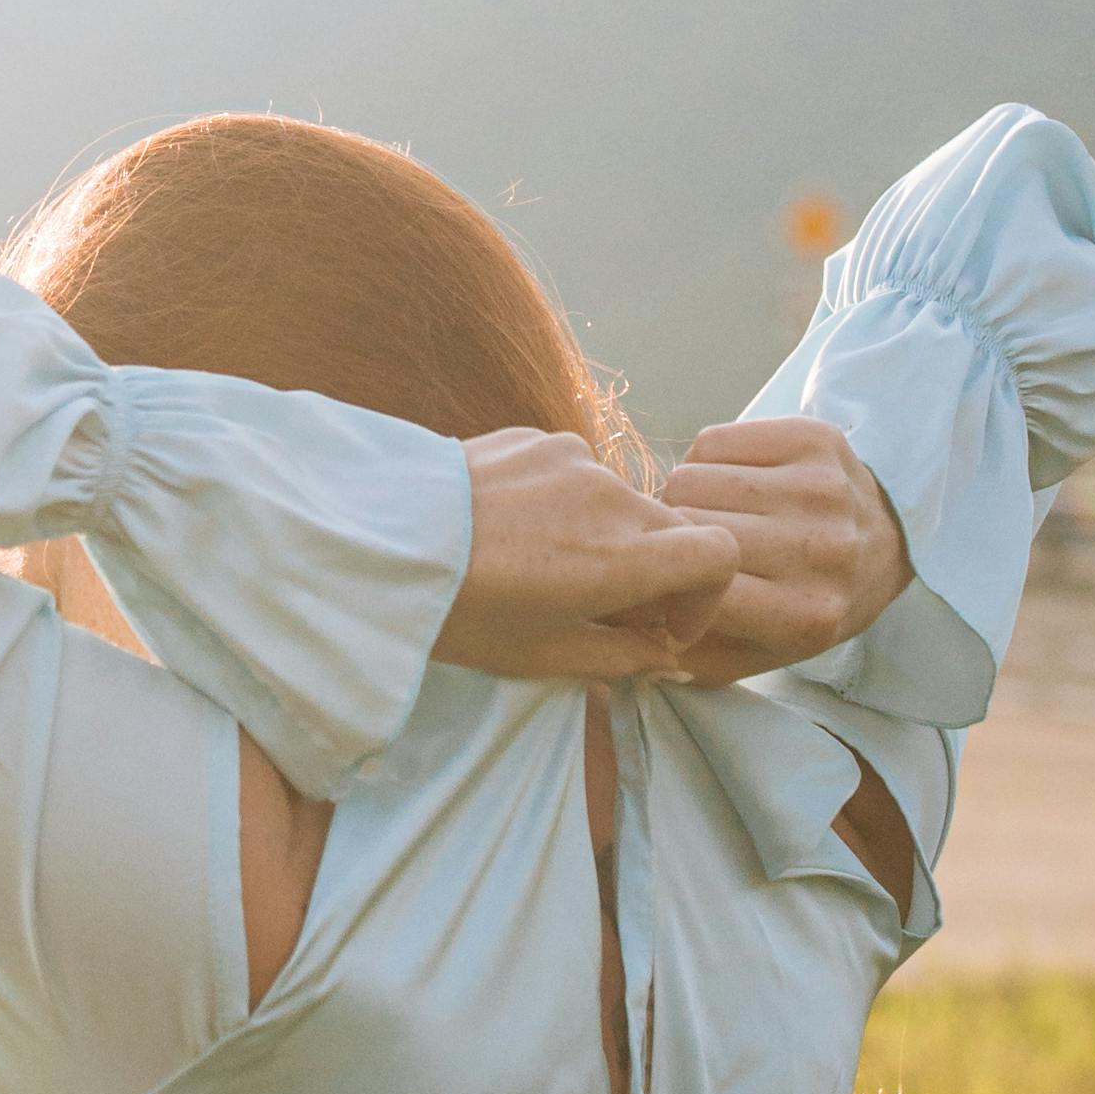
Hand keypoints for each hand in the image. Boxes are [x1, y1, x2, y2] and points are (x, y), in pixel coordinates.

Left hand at [441, 429, 741, 683]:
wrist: (376, 546)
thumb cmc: (460, 614)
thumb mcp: (542, 656)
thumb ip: (622, 657)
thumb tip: (667, 657)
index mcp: (623, 558)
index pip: (718, 555)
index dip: (705, 597)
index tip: (662, 626)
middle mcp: (612, 497)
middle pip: (669, 530)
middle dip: (651, 572)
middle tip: (600, 608)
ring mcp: (574, 458)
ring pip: (621, 501)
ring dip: (606, 536)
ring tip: (543, 567)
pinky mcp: (536, 436)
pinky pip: (577, 473)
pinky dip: (568, 504)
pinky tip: (514, 528)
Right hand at [647, 419, 908, 686]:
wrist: (888, 546)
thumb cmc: (808, 603)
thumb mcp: (756, 656)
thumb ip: (689, 655)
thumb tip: (623, 621)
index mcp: (803, 616)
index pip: (692, 583)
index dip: (660, 580)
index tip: (661, 582)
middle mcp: (818, 550)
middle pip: (685, 524)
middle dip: (670, 536)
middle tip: (684, 545)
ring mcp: (821, 489)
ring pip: (690, 478)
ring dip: (684, 497)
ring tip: (708, 513)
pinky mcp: (815, 439)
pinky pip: (714, 440)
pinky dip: (707, 462)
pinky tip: (729, 482)